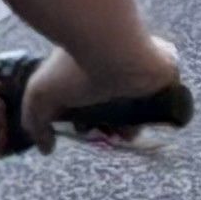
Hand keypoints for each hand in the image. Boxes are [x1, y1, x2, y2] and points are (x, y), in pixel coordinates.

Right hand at [24, 43, 189, 146]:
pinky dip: (155, 115)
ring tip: (125, 131)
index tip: (83, 130)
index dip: (84, 121)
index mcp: (85, 67)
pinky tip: (142, 122)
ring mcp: (139, 70)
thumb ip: (35, 122)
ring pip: (138, 108)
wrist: (115, 51)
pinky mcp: (165, 75)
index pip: (87, 100)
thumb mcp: (41, 95)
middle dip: (108, 128)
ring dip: (131, 126)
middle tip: (106, 134)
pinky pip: (165, 102)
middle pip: (113, 108)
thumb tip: (46, 148)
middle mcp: (113, 67)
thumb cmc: (74, 67)